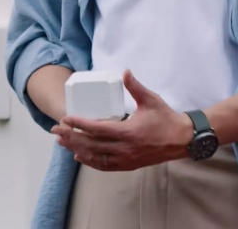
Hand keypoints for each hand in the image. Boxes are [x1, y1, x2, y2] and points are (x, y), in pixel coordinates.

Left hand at [51, 70, 193, 171]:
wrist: (181, 140)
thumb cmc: (166, 118)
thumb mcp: (151, 100)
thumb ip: (135, 86)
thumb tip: (125, 72)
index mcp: (128, 132)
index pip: (97, 129)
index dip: (80, 124)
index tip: (66, 119)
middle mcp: (124, 149)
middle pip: (91, 145)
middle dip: (71, 137)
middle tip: (56, 131)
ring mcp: (126, 159)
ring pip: (95, 157)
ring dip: (77, 149)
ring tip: (62, 142)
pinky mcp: (128, 165)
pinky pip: (104, 165)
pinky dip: (90, 161)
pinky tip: (79, 156)